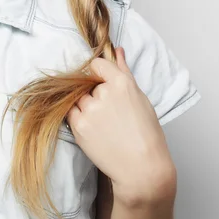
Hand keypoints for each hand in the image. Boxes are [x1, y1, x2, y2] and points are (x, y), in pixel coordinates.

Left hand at [66, 47, 175, 205]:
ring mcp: (89, 110)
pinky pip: (71, 112)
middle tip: (110, 113)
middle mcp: (103, 93)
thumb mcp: (140, 98)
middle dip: (94, 93)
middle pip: (87, 83)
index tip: (103, 84)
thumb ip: (124, 71)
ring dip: (86, 106)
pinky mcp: (79, 125)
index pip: (96, 64)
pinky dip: (80, 117)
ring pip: (78, 98)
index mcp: (121, 83)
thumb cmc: (146, 134)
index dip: (98, 74)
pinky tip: (96, 129)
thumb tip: (117, 50)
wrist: (141, 168)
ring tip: (105, 123)